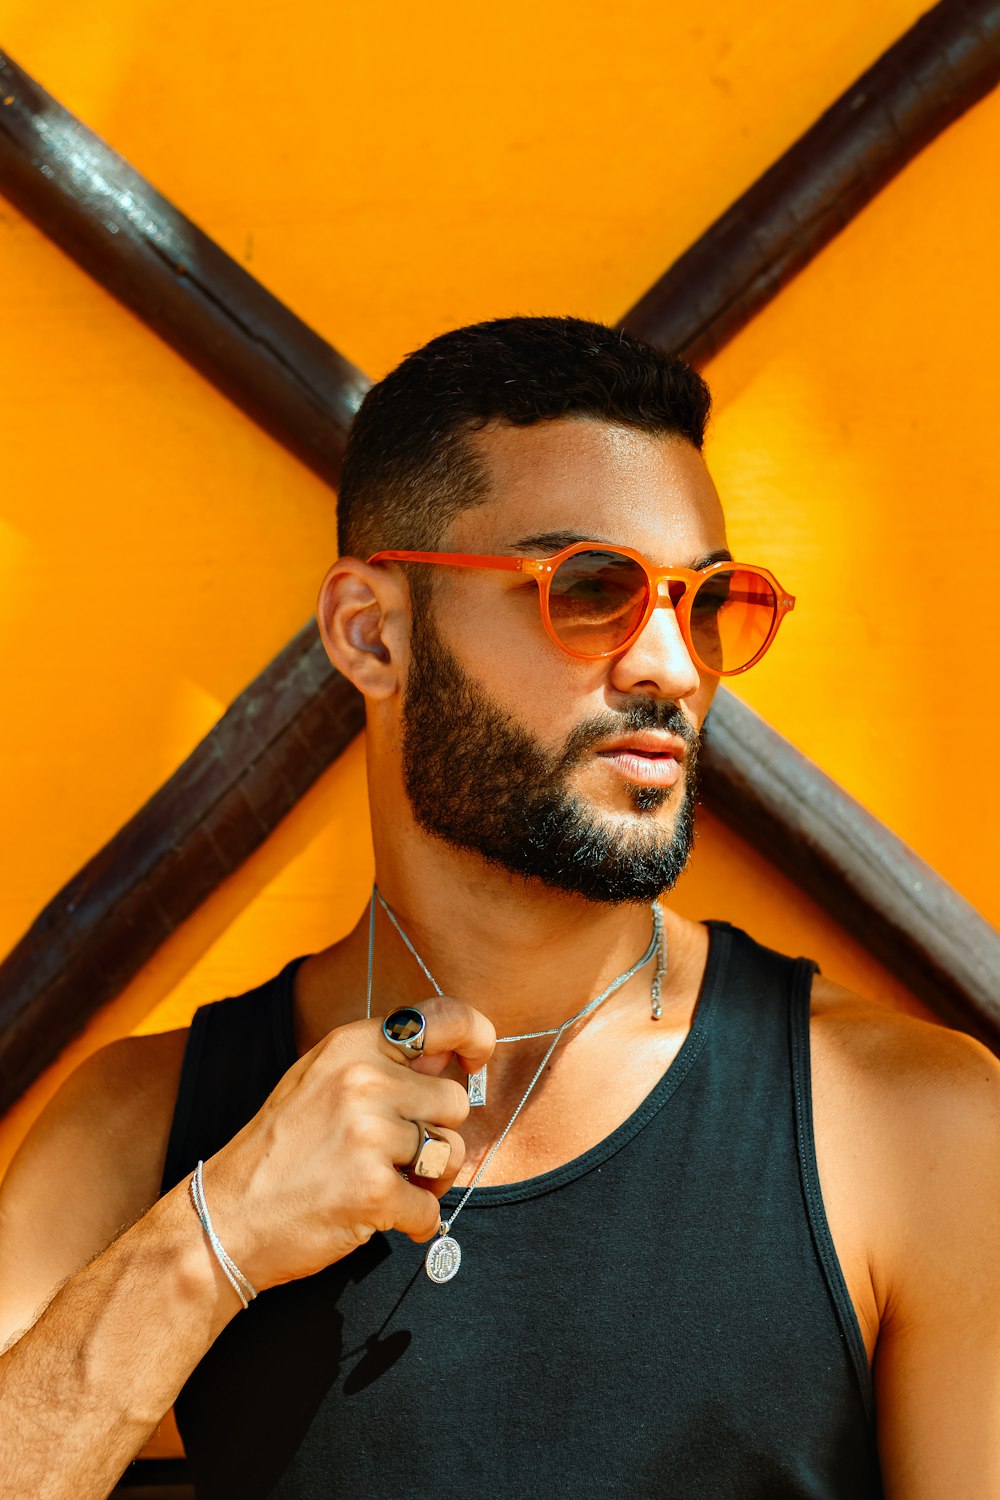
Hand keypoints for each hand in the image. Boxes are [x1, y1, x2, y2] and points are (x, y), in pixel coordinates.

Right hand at [194, 996, 494, 1290]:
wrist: (224, 1220)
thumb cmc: (280, 1151)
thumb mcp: (320, 1081)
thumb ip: (381, 1063)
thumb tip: (452, 1051)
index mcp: (352, 1045)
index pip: (442, 1017)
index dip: (475, 1034)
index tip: (478, 1057)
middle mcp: (362, 1080)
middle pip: (455, 1101)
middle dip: (435, 1133)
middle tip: (395, 1156)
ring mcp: (368, 1135)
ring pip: (451, 1154)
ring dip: (428, 1180)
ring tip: (384, 1186)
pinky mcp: (373, 1191)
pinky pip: (431, 1209)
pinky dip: (413, 1223)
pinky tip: (379, 1218)